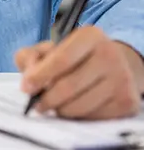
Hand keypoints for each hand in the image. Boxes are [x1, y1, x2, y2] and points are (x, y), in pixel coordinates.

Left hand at [15, 26, 143, 119]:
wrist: (112, 66)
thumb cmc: (73, 57)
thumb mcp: (50, 48)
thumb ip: (30, 56)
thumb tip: (28, 77)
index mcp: (90, 36)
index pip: (62, 59)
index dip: (40, 75)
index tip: (26, 87)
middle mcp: (110, 55)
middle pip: (69, 85)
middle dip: (47, 98)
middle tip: (37, 104)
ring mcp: (122, 79)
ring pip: (80, 105)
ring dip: (60, 109)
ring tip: (54, 105)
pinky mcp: (128, 102)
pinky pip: (94, 117)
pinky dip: (78, 116)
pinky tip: (74, 107)